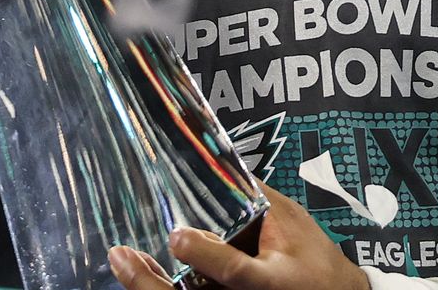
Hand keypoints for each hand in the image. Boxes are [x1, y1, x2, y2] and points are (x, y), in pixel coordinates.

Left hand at [108, 187, 370, 289]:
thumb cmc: (314, 261)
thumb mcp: (293, 223)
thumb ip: (259, 198)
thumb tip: (221, 160)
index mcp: (274, 280)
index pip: (236, 272)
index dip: (207, 256)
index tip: (178, 236)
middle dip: (153, 285)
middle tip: (124, 257)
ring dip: (148, 287)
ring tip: (123, 261)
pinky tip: (141, 273)